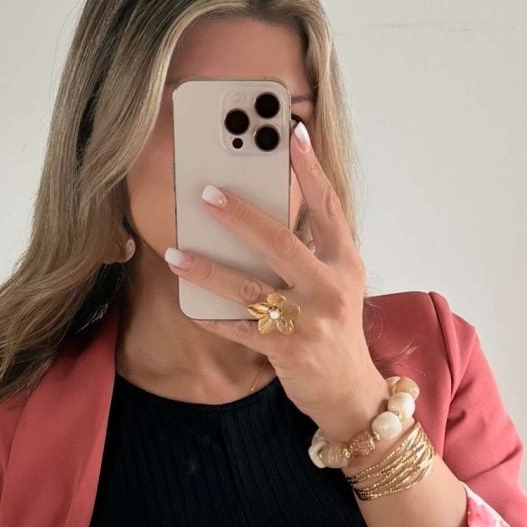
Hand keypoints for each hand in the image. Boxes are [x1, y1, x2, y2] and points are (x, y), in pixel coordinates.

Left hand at [164, 120, 389, 441]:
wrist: (351, 393)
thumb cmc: (334, 332)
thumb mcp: (334, 285)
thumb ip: (308, 253)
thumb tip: (258, 218)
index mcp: (344, 263)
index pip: (328, 207)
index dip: (310, 169)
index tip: (291, 133)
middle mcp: (330, 288)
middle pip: (281, 243)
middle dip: (240, 216)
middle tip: (205, 194)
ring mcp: (310, 321)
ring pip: (250, 289)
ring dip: (208, 270)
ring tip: (175, 253)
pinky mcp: (289, 351)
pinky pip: (241, 330)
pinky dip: (213, 318)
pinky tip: (190, 306)